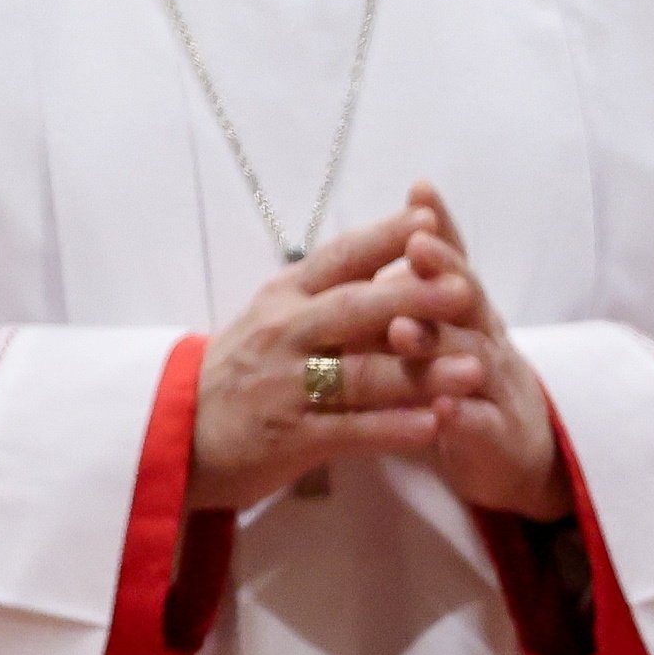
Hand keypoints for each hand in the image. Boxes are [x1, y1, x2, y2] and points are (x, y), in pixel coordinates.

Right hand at [184, 204, 470, 511]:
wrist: (179, 435)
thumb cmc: (241, 372)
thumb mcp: (274, 320)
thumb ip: (328, 294)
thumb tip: (393, 256)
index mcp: (283, 297)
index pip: (338, 258)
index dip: (383, 238)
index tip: (429, 218)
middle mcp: (283, 334)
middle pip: (353, 310)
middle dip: (412, 298)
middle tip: (464, 288)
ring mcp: (286, 386)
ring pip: (361, 375)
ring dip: (421, 372)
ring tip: (474, 368)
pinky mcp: (291, 437)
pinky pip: (351, 431)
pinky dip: (394, 429)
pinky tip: (436, 426)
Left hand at [392, 181, 566, 521]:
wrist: (515, 450)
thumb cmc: (464, 375)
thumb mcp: (445, 324)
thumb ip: (420, 282)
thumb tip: (394, 222)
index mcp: (466, 309)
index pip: (455, 261)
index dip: (441, 227)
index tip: (420, 193)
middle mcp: (485, 338)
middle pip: (467, 301)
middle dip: (443, 271)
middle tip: (417, 245)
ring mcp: (495, 387)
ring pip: (469, 360)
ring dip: (437, 343)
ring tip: (401, 330)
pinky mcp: (497, 437)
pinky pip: (479, 425)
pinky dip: (460, 416)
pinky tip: (440, 408)